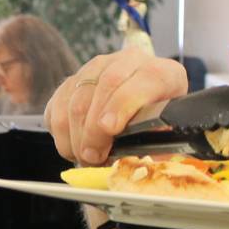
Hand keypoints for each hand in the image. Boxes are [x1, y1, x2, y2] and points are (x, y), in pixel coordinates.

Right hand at [46, 50, 188, 163]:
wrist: (153, 97)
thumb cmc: (162, 120)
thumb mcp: (171, 132)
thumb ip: (157, 145)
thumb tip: (134, 166)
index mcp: (162, 74)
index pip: (138, 82)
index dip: (120, 106)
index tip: (109, 129)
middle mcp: (128, 62)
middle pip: (102, 89)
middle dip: (92, 129)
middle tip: (92, 157)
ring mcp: (98, 67)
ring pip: (74, 97)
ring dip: (73, 133)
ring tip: (83, 157)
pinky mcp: (74, 79)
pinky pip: (57, 104)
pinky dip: (60, 130)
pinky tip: (73, 145)